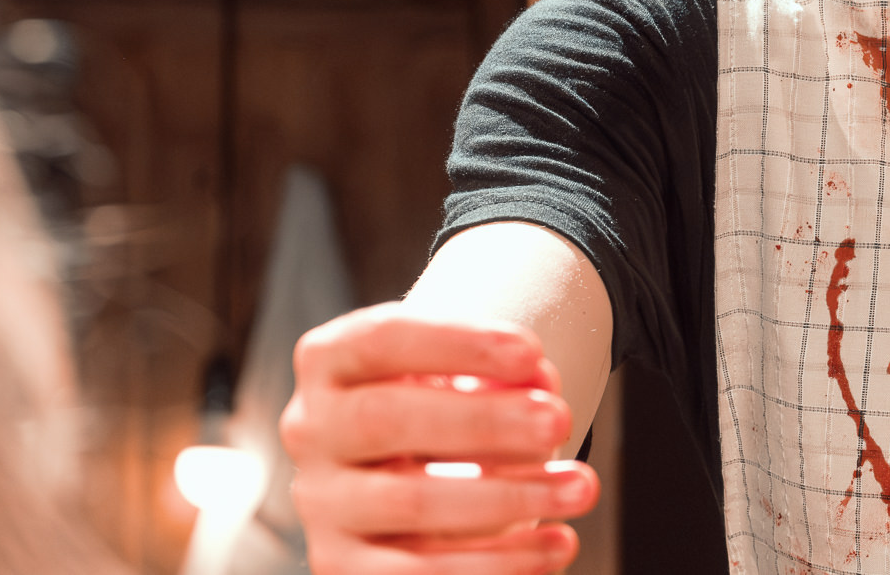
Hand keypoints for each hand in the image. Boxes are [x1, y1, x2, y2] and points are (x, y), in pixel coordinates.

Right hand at [281, 303, 599, 573]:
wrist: (398, 468)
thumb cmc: (437, 403)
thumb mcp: (456, 373)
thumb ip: (496, 371)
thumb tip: (542, 383)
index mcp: (327, 360)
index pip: (382, 338)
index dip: (459, 343)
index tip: (534, 353)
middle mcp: (309, 429)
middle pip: (388, 419)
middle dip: (484, 420)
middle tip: (560, 419)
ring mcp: (321, 503)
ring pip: (411, 503)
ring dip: (508, 496)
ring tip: (580, 487)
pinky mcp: (342, 566)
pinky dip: (498, 563)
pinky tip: (557, 543)